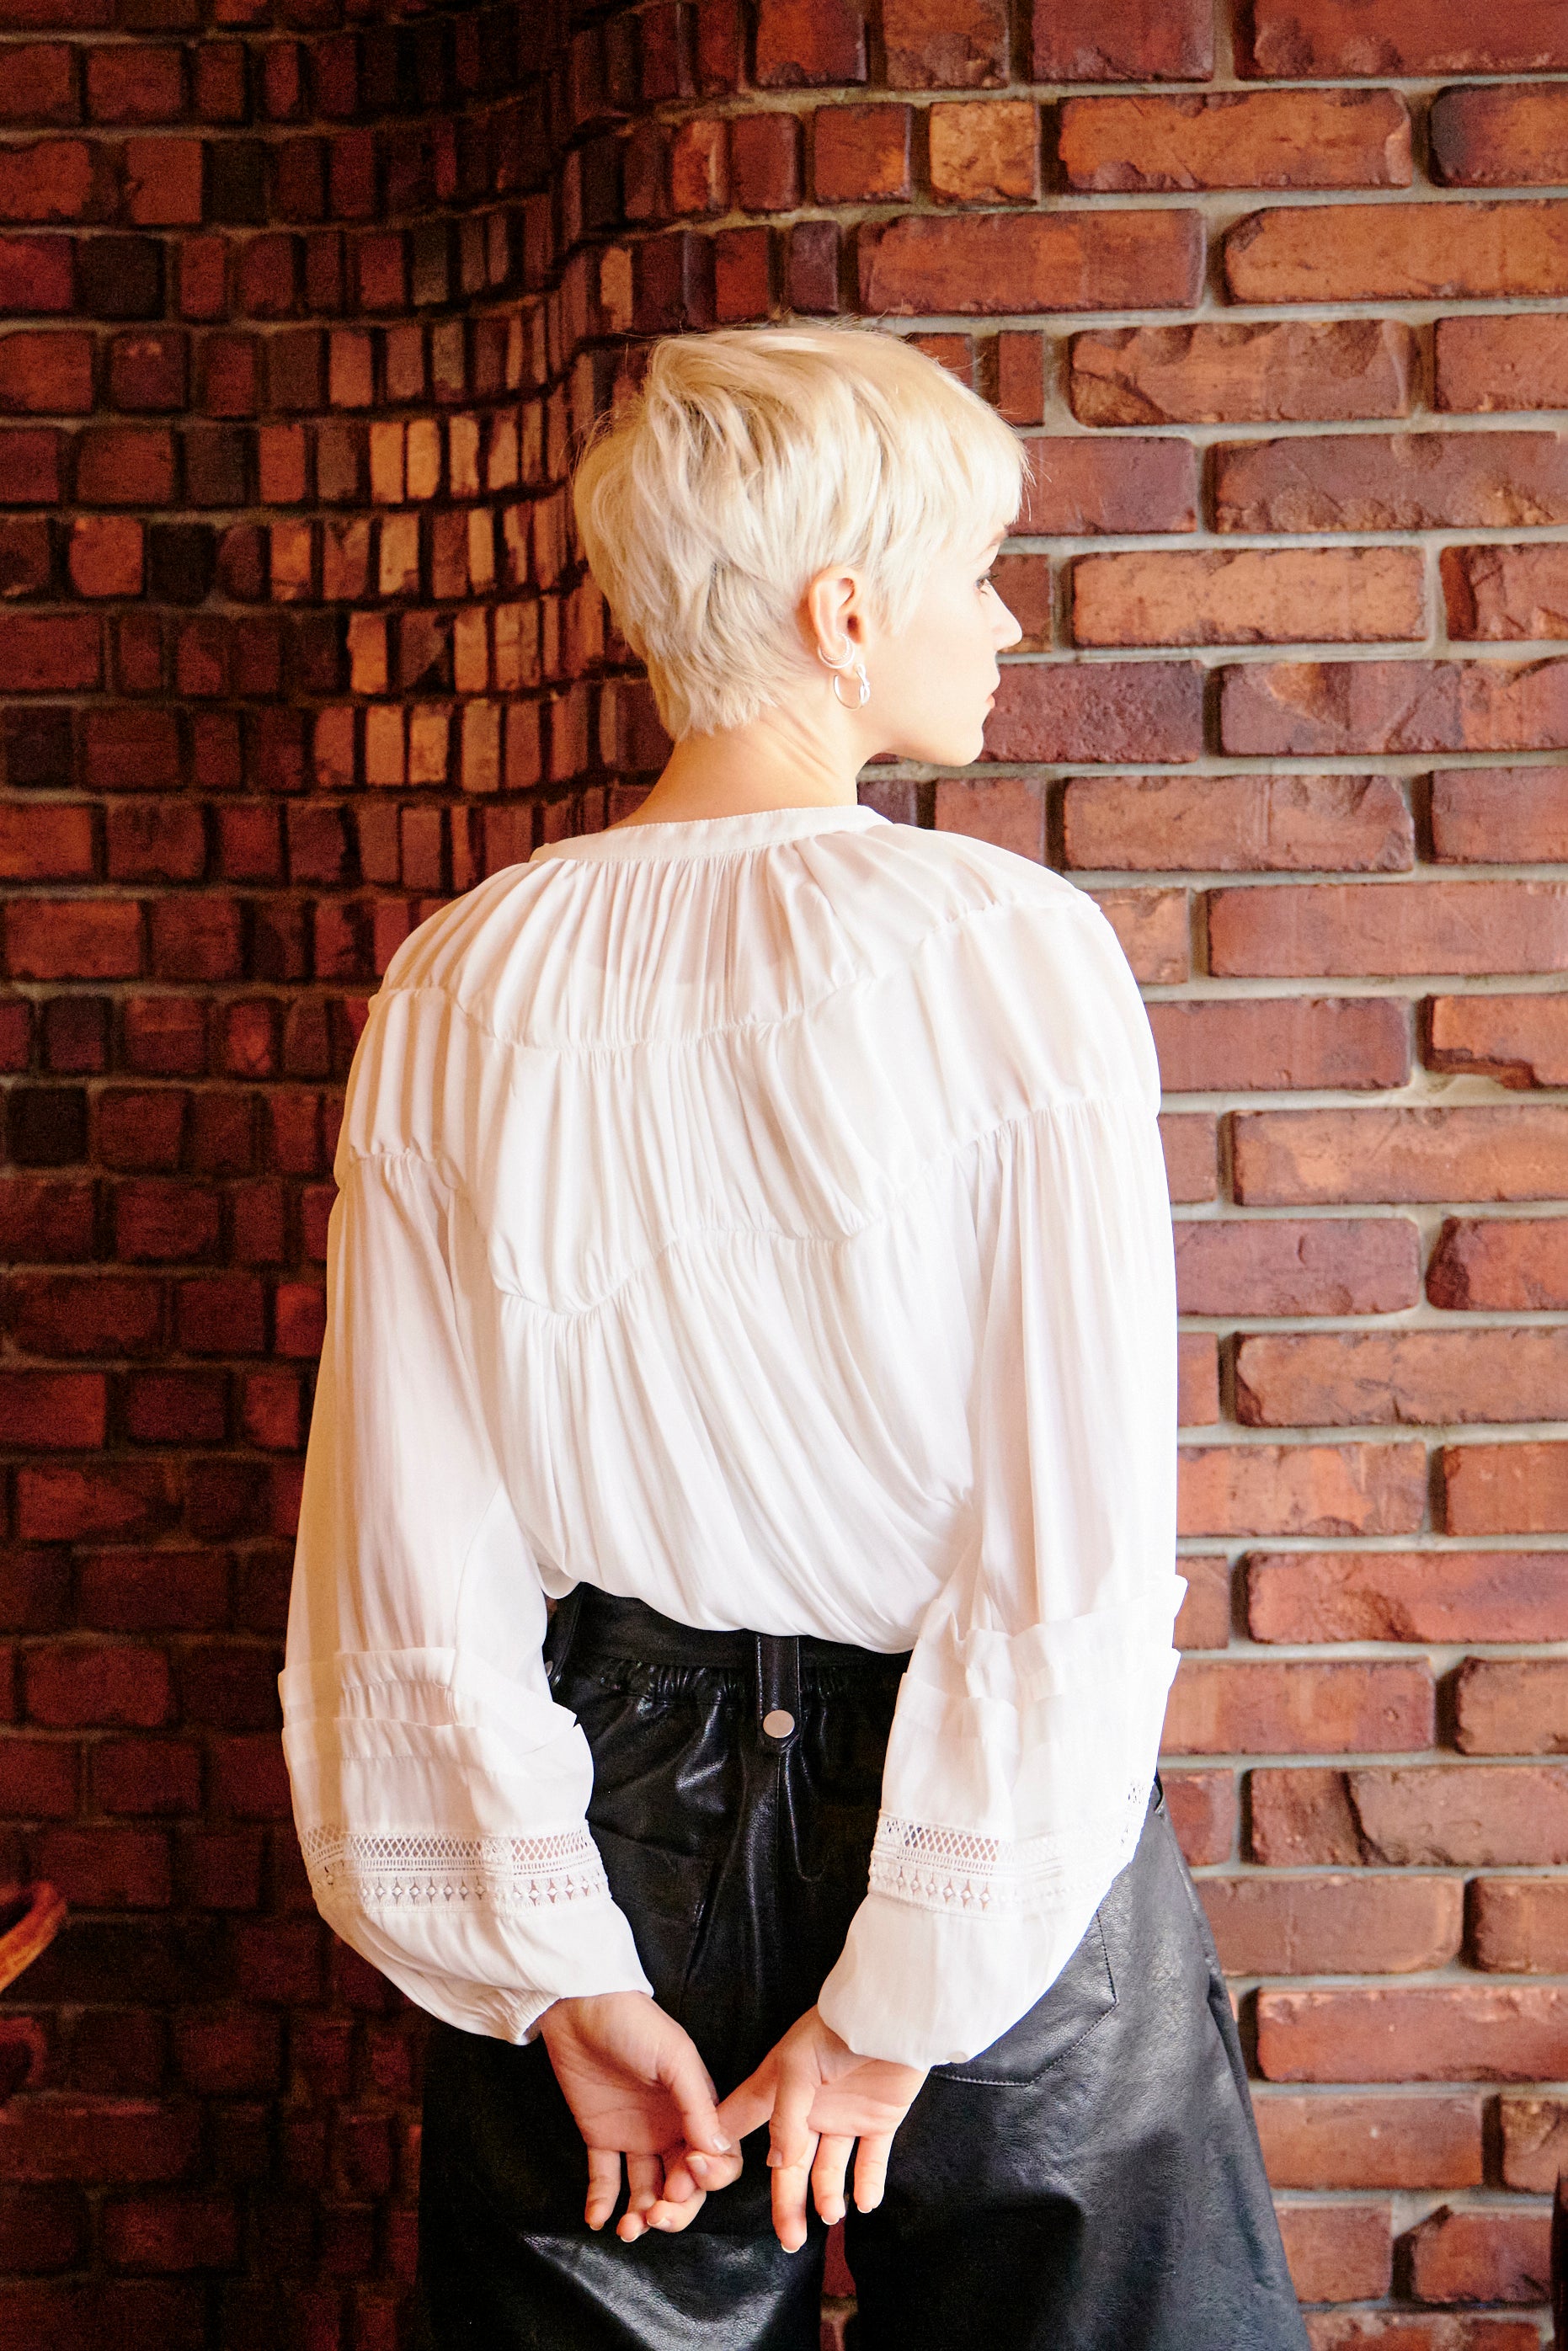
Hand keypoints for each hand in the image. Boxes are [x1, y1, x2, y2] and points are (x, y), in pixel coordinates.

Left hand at [537, 1991, 743, 2241]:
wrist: (580, 2006)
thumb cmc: (636, 2023)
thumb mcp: (675, 2057)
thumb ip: (698, 2105)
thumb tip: (719, 2151)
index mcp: (697, 2110)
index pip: (717, 2161)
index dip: (707, 2178)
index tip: (686, 2176)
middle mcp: (670, 2129)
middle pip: (684, 2187)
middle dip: (675, 2209)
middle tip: (654, 2216)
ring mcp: (636, 2135)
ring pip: (646, 2190)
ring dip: (640, 2215)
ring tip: (627, 2228)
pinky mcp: (601, 2136)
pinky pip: (605, 2178)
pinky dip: (602, 2203)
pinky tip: (597, 2218)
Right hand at [715, 2005, 925, 2252]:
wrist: (895, 2016)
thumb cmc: (838, 2029)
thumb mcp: (797, 2065)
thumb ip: (784, 2117)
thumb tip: (778, 2164)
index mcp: (778, 2088)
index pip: (742, 2123)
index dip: (723, 2151)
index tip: (704, 2183)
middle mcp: (806, 2107)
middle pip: (789, 2164)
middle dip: (786, 2203)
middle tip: (788, 2240)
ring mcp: (843, 2115)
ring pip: (828, 2169)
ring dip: (827, 2197)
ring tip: (830, 2214)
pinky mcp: (879, 2120)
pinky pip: (871, 2161)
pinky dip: (867, 2185)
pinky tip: (864, 2202)